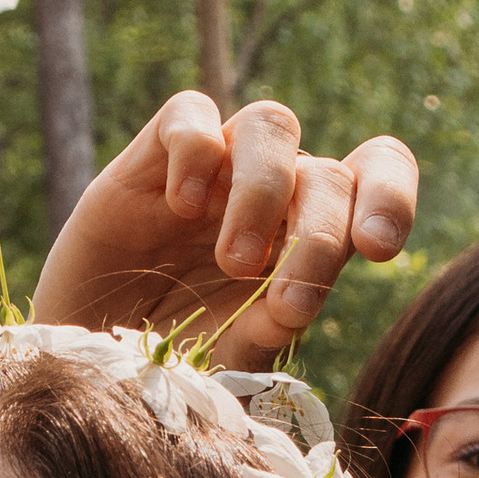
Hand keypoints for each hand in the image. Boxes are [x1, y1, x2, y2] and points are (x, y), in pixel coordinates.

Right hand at [29, 93, 419, 366]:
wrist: (88, 362)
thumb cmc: (173, 360)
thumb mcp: (232, 355)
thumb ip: (270, 326)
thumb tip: (297, 298)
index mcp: (310, 232)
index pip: (375, 172)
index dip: (390, 194)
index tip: (376, 249)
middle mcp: (272, 192)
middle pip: (325, 168)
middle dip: (317, 232)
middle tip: (282, 299)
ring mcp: (214, 171)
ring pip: (270, 124)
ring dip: (264, 192)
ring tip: (233, 262)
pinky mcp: (149, 160)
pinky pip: (190, 114)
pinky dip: (196, 150)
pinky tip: (181, 206)